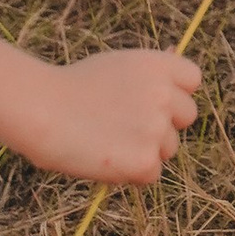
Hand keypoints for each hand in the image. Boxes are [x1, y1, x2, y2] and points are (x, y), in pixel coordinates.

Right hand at [23, 47, 202, 185]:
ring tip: (108, 141)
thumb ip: (148, 73)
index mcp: (159, 65)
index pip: (192, 79)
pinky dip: (131, 173)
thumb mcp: (116, 65)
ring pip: (168, 149)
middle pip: (187, 117)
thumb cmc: (72, 86)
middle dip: (165, 124)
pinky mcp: (145, 161)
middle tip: (129, 126)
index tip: (154, 100)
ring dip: (146, 150)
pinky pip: (151, 174)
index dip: (175, 92)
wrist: (42, 109)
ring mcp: (157, 129)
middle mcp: (165, 95)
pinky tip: (105, 157)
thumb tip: (172, 61)